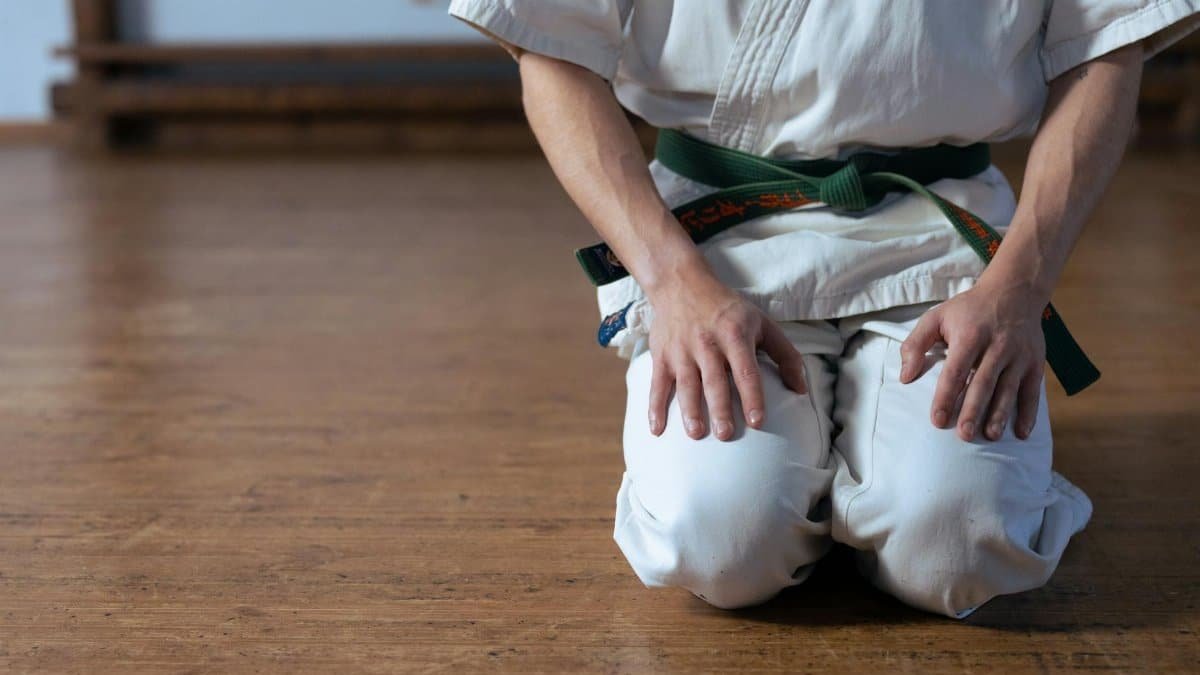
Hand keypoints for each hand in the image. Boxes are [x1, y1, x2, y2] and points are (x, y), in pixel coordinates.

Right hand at [646, 269, 807, 440]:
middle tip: (725, 434)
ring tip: (696, 433)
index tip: (757, 421)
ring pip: (686, 384)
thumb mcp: (762, 323)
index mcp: (735, 335)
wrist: (682, 284)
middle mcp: (707, 343)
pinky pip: (657, 385)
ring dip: (690, 410)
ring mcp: (682, 351)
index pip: (746, 370)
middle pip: (714, 380)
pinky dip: (654, 407)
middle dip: (719, 408)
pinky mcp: (662, 356)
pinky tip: (657, 430)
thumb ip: (786, 355)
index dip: (752, 396)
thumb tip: (801, 389)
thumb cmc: (728, 310)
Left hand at [898, 282, 1046, 441]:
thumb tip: (905, 376)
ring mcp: (1018, 355)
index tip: (937, 420)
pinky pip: (1032, 390)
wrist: (1014, 291)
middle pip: (983, 383)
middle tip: (964, 435)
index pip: (955, 371)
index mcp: (970, 336)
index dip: (946, 396)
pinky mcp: (1035, 362)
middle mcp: (996, 346)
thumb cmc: (969, 309)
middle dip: (974, 411)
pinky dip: (1029, 412)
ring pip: (1009, 389)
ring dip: (1000, 414)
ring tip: (990, 436)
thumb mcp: (937, 317)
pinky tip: (1022, 432)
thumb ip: (915, 344)